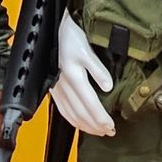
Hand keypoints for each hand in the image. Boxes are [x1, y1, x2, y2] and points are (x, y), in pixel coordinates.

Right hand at [50, 13, 114, 136]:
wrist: (50, 29)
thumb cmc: (69, 35)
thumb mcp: (86, 49)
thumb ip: (98, 69)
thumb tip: (108, 88)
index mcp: (74, 77)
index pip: (90, 105)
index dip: (101, 118)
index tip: (112, 126)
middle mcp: (64, 86)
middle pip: (81, 113)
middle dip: (95, 126)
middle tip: (109, 132)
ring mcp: (57, 89)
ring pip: (71, 114)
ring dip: (84, 126)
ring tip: (97, 131)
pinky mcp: (53, 88)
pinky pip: (62, 110)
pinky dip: (72, 120)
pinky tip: (78, 123)